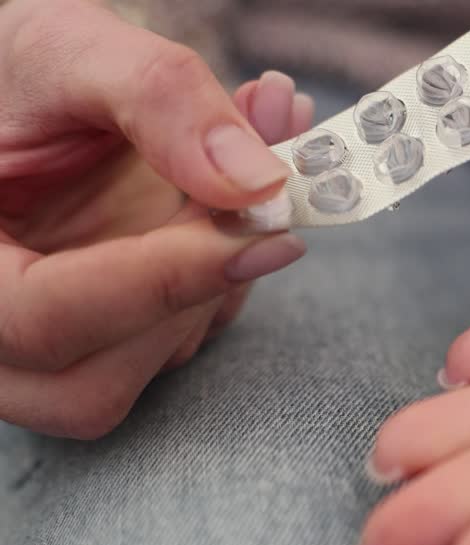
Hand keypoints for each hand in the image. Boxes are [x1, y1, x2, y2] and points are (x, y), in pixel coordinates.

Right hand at [0, 0, 313, 437]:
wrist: (33, 82)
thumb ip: (159, 99)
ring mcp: (47, 343)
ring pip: (150, 364)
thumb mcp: (75, 51)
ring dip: (224, 278)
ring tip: (249, 175)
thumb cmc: (24, 66)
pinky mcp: (108, 332)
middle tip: (260, 192)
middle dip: (194, 290)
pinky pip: (182, 335)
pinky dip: (228, 272)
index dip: (159, 286)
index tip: (259, 234)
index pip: (41, 320)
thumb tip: (254, 181)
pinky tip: (236, 199)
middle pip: (93, 382)